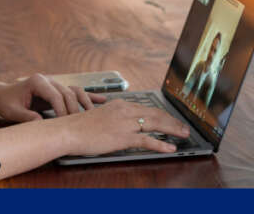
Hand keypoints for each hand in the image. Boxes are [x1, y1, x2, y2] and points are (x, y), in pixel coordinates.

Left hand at [0, 73, 105, 122]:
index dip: (62, 110)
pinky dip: (88, 97)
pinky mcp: (58, 90)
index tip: (65, 124)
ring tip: (95, 114)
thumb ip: (26, 117)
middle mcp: (49, 80)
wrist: (3, 95)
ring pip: (75, 91)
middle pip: (68, 93)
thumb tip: (40, 124)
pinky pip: (75, 92)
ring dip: (86, 102)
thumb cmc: (7, 102)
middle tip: (78, 125)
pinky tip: (102, 100)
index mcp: (37, 81)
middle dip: (74, 110)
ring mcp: (55, 83)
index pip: (56, 95)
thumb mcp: (13, 111)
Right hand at [58, 98, 191, 155]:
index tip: (171, 119)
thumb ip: (116, 118)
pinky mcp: (122, 137)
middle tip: (184, 127)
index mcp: (120, 105)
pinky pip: (147, 140)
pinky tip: (170, 148)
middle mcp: (125, 111)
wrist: (69, 131)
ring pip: (155, 124)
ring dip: (172, 129)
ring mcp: (125, 123)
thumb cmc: (80, 127)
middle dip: (172, 121)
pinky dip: (161, 144)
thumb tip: (125, 125)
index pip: (147, 108)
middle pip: (156, 114)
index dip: (163, 114)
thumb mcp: (101, 116)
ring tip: (183, 134)